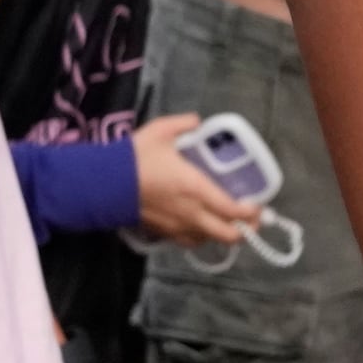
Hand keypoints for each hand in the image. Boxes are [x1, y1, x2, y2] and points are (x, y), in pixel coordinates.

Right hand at [132, 113, 257, 246]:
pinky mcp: (162, 233)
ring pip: (209, 240)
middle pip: (227, 235)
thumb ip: (184, 123)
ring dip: (222, 233)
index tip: (259, 206)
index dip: (252, 213)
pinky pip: (189, 241)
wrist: (103, 184)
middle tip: (251, 220)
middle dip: (245, 231)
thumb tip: (197, 121)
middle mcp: (192, 213)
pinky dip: (201, 236)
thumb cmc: (135, 158)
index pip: (234, 210)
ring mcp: (177, 227)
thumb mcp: (160, 131)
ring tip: (226, 220)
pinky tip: (200, 225)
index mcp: (196, 189)